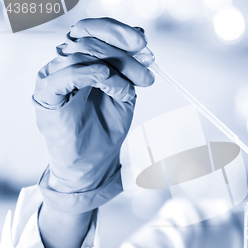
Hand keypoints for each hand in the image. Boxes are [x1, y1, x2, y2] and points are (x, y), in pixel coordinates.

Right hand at [34, 17, 153, 195]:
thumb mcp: (126, 95)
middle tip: (144, 69)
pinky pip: (64, 75)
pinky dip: (88, 73)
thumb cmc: (105, 128)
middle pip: (90, 38)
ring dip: (112, 67)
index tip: (143, 43)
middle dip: (123, 51)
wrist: (93, 162)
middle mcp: (68, 63)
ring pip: (80, 53)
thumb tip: (143, 49)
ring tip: (128, 88)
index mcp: (86, 60)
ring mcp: (56, 76)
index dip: (120, 31)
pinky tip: (106, 78)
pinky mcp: (48, 95)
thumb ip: (130, 72)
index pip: (97, 30)